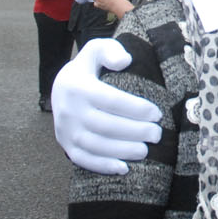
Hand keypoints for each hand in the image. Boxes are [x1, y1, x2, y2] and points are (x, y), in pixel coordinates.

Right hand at [52, 37, 163, 173]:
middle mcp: (68, 110)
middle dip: (135, 132)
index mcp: (77, 86)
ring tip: (145, 150)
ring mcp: (65, 130)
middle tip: (157, 134)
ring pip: (96, 145)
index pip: (111, 100)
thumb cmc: (88, 69)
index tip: (157, 114)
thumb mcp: (97, 50)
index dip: (136, 109)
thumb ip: (110, 51)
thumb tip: (125, 61)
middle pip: (106, 126)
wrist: (60, 87)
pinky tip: (124, 168)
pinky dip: (103, 166)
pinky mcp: (65, 144)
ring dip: (123, 151)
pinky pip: (83, 159)